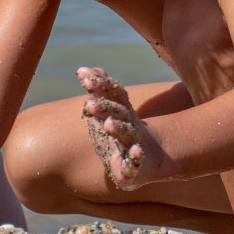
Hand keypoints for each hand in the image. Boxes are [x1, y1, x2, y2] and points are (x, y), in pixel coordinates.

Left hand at [79, 66, 153, 189]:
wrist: (150, 158)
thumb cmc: (123, 132)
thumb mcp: (110, 112)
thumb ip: (99, 91)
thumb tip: (82, 69)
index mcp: (122, 111)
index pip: (113, 94)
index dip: (100, 85)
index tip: (83, 79)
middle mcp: (130, 124)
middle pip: (119, 112)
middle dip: (104, 108)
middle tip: (89, 105)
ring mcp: (135, 143)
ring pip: (128, 134)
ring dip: (119, 128)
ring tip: (109, 124)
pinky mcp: (135, 165)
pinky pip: (137, 160)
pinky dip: (137, 155)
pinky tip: (136, 152)